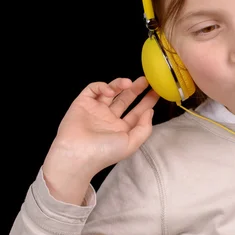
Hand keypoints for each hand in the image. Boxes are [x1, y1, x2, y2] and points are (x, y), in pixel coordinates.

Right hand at [43, 76, 158, 203]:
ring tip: (129, 83)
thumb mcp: (131, 143)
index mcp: (121, 129)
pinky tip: (110, 91)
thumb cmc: (105, 152)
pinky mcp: (83, 103)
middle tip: (146, 80)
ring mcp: (96, 110)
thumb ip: (144, 128)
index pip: (137, 112)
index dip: (147, 102)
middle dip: (136, 89)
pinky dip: (102, 87)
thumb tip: (150, 112)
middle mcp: (109, 118)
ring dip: (120, 84)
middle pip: (126, 99)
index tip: (157, 91)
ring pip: (111, 91)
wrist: (77, 154)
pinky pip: (93, 89)